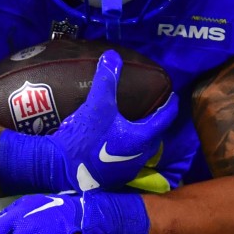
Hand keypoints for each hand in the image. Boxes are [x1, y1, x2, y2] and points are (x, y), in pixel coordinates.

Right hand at [0, 50, 178, 193]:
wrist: (60, 167)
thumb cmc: (84, 136)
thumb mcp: (97, 105)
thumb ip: (107, 79)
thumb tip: (112, 55)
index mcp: (141, 138)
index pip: (165, 118)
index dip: (170, 105)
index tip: (173, 96)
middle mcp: (140, 156)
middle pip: (155, 136)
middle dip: (155, 122)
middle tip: (152, 109)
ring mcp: (127, 170)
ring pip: (141, 150)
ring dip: (141, 137)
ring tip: (134, 124)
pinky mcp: (114, 178)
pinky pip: (128, 159)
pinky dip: (127, 148)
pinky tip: (116, 141)